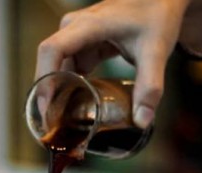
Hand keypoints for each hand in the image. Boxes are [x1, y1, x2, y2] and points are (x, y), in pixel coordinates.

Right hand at [35, 0, 191, 128]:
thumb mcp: (156, 51)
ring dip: (57, 94)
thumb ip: (150, 87)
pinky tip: (73, 108)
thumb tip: (142, 121)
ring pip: (57, 67)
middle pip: (49, 63)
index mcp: (89, 26)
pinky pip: (68, 68)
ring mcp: (77, 36)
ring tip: (61, 123)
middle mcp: (75, 28)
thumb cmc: (157, 16)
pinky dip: (69, 88)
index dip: (44, 80)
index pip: (52, 50)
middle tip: (53, 127)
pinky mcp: (82, 44)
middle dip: (47, 95)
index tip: (46, 109)